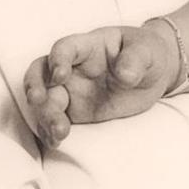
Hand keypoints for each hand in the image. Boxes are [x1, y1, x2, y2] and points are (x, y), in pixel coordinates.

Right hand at [21, 24, 181, 146]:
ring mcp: (71, 90)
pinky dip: (50, 131)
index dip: (58, 60)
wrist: (153, 73)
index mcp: (88, 46)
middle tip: (39, 101)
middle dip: (35, 87)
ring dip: (45, 116)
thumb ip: (135, 60)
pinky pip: (54, 120)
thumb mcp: (147, 51)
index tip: (60, 75)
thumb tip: (125, 75)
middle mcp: (72, 67)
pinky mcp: (74, 111)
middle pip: (41, 73)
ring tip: (59, 133)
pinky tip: (55, 142)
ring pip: (45, 100)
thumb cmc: (147, 53)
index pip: (65, 48)